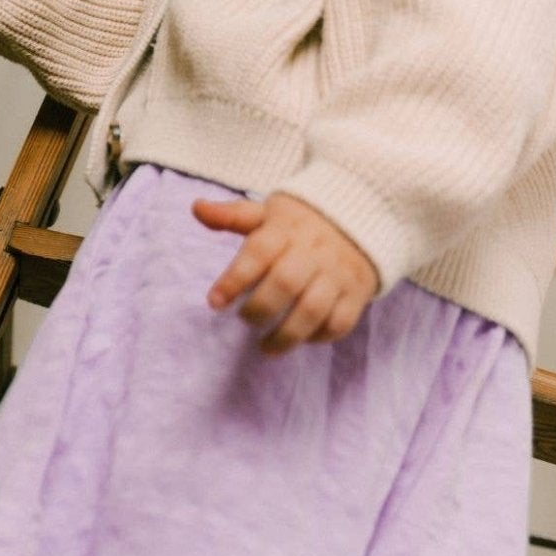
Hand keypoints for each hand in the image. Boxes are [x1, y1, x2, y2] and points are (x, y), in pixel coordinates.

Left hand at [194, 192, 377, 353]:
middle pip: (285, 284)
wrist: (359, 215)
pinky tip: (301, 339)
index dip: (233, 279)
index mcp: (285, 230)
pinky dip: (319, 337)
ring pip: (313, 310)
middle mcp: (312, 251)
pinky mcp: (357, 292)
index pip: (257, 253)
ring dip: (287, 335)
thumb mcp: (266, 212)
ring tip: (266, 347)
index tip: (214, 302)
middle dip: (260, 309)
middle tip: (244, 319)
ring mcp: (337, 273)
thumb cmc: (300, 222)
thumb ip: (232, 216)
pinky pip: (340, 322)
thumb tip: (197, 208)